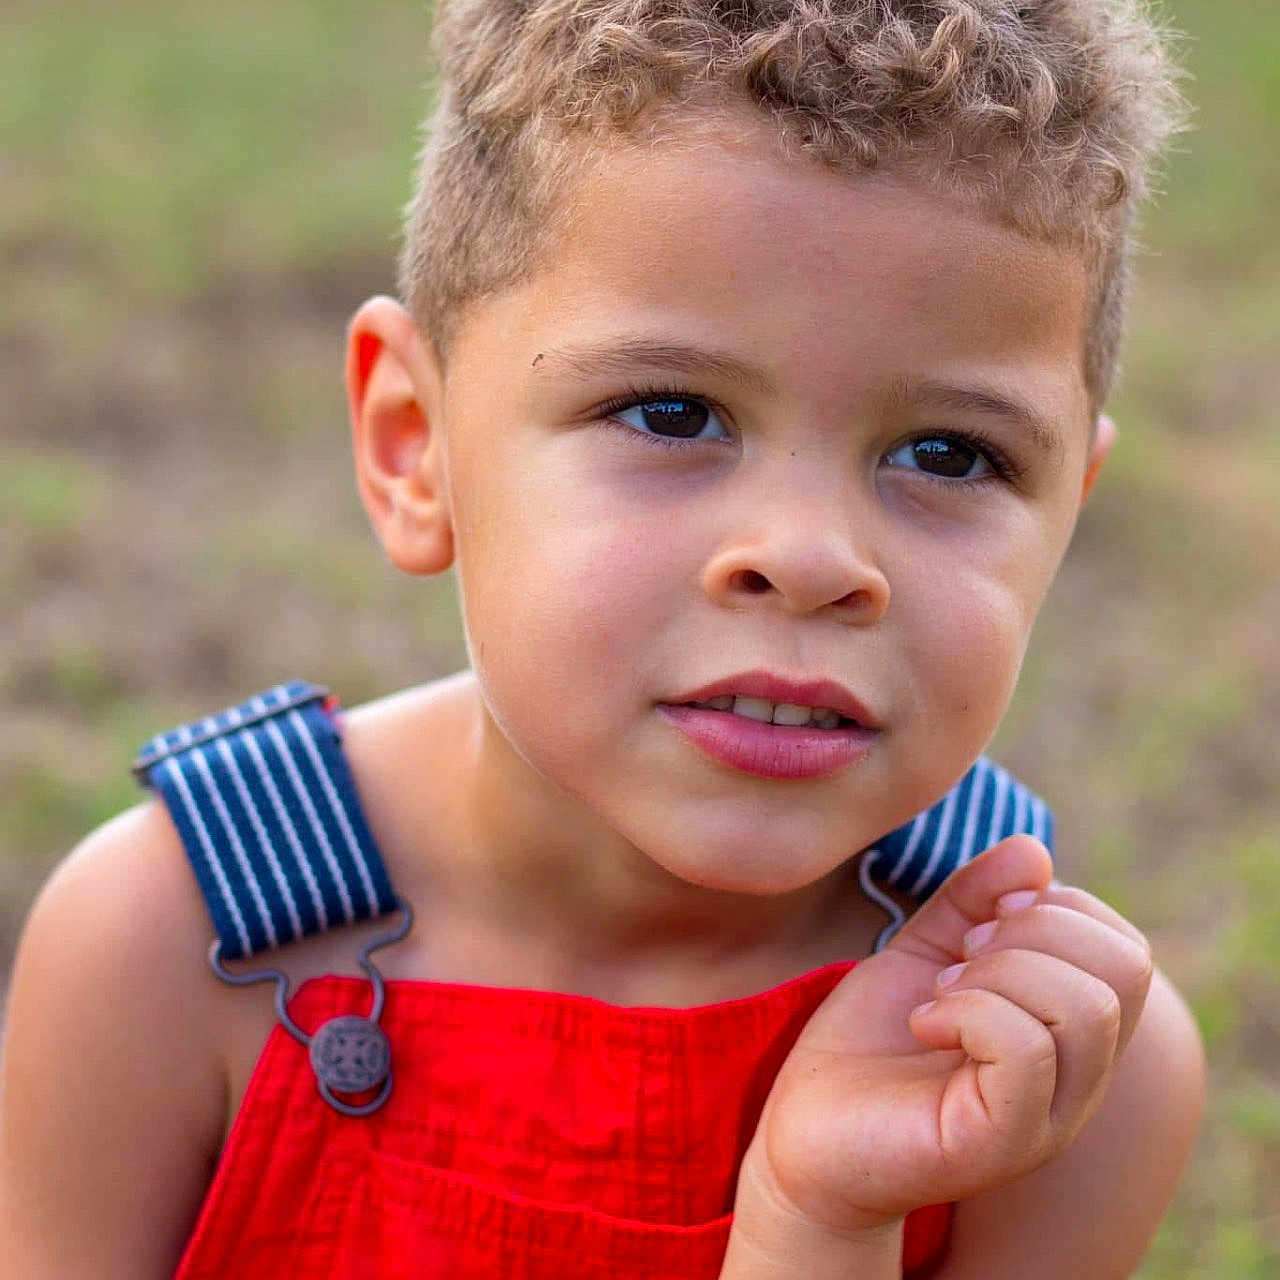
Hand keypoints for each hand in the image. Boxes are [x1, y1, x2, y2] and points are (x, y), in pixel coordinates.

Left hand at [739, 836, 1153, 1235]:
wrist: (807, 1126)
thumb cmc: (869, 1043)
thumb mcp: (923, 950)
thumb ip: (973, 899)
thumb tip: (1033, 850)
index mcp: (1069, 1033)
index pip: (1124, 948)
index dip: (1054, 908)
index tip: (978, 925)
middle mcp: (1079, 1080)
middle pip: (1123, 967)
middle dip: (1030, 932)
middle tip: (959, 959)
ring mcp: (1049, 1116)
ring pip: (1085, 1006)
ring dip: (997, 973)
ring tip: (940, 994)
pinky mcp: (1002, 1141)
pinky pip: (1027, 1049)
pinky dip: (968, 1011)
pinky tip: (924, 1023)